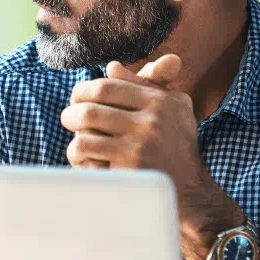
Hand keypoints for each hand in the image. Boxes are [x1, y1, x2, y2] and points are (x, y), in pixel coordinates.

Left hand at [67, 55, 182, 169]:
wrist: (192, 192)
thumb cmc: (178, 146)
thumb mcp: (173, 108)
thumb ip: (146, 84)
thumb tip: (112, 67)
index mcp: (159, 101)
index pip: (108, 87)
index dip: (84, 90)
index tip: (77, 97)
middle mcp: (151, 121)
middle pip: (91, 109)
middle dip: (72, 112)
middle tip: (68, 117)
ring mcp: (139, 147)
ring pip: (84, 134)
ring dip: (74, 136)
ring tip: (76, 140)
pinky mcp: (128, 169)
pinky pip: (88, 155)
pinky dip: (79, 155)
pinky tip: (84, 159)